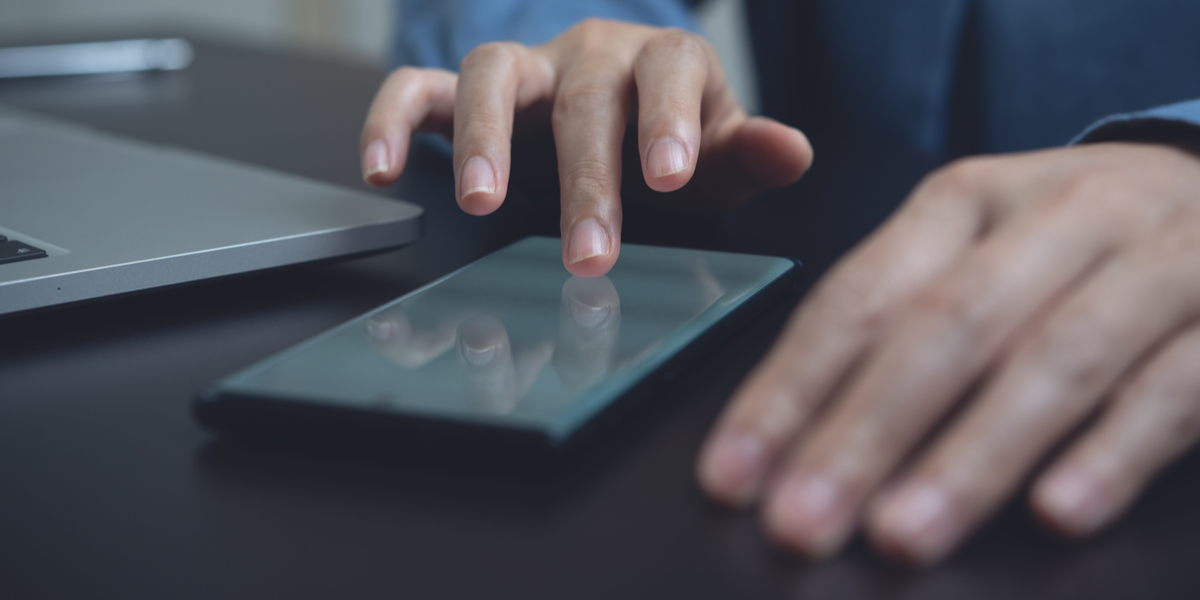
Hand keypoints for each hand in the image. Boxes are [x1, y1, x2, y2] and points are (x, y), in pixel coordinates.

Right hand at [359, 18, 812, 275]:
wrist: (616, 124)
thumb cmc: (668, 144)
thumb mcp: (716, 158)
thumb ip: (748, 154)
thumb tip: (793, 151)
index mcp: (661, 62)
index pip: (668, 71)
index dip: (667, 117)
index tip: (670, 175)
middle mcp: (590, 55)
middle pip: (582, 96)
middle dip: (585, 178)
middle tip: (588, 253)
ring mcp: (526, 69)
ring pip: (492, 74)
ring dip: (484, 139)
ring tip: (482, 205)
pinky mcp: (466, 91)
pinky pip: (420, 87)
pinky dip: (392, 117)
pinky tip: (380, 167)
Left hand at [696, 142, 1199, 563]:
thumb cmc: (1070, 247)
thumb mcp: (978, 254)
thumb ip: (899, 327)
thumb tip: (793, 442)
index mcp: (964, 202)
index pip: (858, 298)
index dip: (789, 391)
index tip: (733, 475)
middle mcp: (1053, 218)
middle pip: (942, 329)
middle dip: (860, 435)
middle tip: (800, 521)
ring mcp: (1151, 261)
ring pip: (1052, 360)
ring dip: (968, 457)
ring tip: (900, 534)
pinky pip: (1172, 388)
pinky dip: (1111, 452)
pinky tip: (1056, 511)